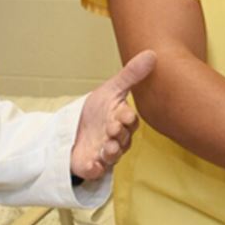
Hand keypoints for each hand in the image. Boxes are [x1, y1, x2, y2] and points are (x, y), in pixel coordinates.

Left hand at [69, 50, 154, 180]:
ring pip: (113, 155)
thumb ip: (130, 75)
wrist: (72, 131)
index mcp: (122, 120)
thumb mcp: (110, 90)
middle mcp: (116, 138)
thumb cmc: (95, 112)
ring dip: (112, 151)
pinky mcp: (92, 165)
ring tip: (106, 146)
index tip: (124, 114)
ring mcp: (104, 153)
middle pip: (123, 138)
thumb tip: (152, 54)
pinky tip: (92, 163)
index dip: (127, 118)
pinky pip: (96, 170)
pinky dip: (95, 167)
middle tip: (112, 128)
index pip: (130, 120)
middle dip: (119, 134)